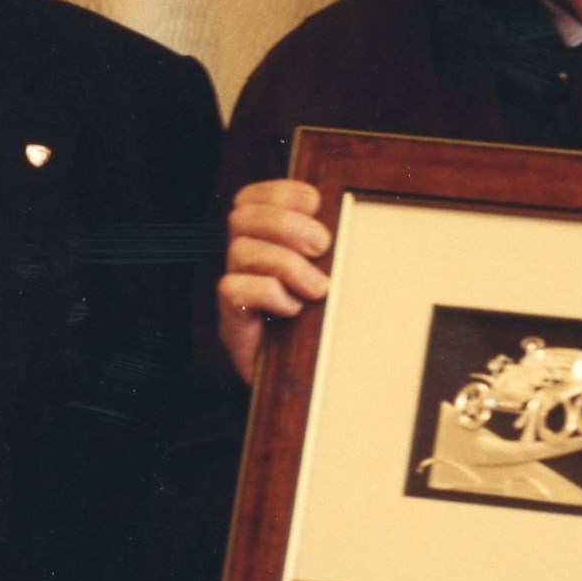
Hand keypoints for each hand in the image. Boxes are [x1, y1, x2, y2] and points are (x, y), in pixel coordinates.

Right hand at [216, 179, 332, 382]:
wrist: (306, 388)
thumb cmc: (322, 330)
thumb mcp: (331, 281)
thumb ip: (331, 251)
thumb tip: (350, 223)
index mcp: (263, 243)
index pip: (251, 198)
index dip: (280, 192)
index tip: (316, 204)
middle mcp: (243, 263)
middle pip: (241, 217)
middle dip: (285, 224)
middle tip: (322, 247)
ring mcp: (236, 293)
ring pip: (239, 250)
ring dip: (285, 263)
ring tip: (317, 287)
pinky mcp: (233, 324)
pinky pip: (232, 290)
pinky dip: (267, 292)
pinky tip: (293, 309)